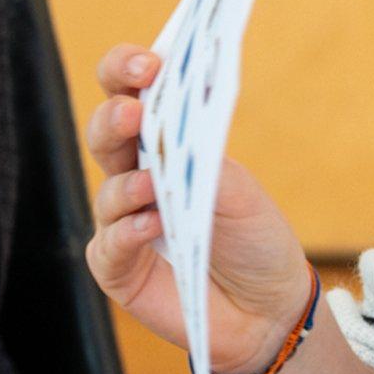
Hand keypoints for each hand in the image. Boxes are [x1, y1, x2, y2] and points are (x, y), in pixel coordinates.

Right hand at [82, 45, 316, 373]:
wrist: (270, 308)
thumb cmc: (253, 239)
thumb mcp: (239, 191)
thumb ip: (204, 161)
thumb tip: (172, 135)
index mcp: (164, 143)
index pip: (130, 92)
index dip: (128, 71)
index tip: (148, 64)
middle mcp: (135, 176)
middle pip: (103, 132)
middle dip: (114, 116)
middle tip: (133, 111)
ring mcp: (123, 223)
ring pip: (105, 190)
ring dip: (126, 183)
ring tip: (151, 183)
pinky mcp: (119, 269)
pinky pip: (109, 246)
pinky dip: (126, 233)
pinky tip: (150, 226)